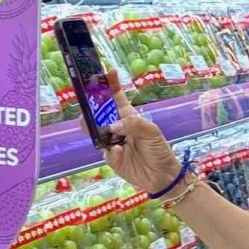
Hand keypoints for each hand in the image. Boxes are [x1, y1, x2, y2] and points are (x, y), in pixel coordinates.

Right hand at [100, 68, 181, 193]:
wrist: (162, 176)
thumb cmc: (158, 150)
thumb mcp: (151, 132)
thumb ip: (133, 124)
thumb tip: (113, 126)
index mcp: (128, 117)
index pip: (116, 98)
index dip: (111, 85)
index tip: (107, 72)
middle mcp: (117, 128)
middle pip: (99, 114)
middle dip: (91, 107)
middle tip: (86, 102)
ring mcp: (112, 143)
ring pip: (95, 132)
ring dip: (92, 128)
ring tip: (89, 124)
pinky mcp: (111, 159)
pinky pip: (106, 153)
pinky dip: (112, 152)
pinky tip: (120, 152)